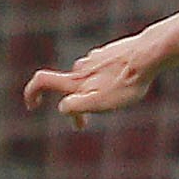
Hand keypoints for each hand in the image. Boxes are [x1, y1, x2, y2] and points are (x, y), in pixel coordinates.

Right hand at [23, 35, 154, 128]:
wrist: (147, 56)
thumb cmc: (125, 83)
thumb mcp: (99, 102)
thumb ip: (77, 106)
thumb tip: (62, 108)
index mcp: (76, 80)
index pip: (42, 81)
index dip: (31, 93)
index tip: (33, 106)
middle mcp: (81, 66)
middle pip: (70, 87)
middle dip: (74, 107)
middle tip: (82, 125)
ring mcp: (96, 58)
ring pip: (88, 79)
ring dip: (92, 93)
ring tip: (110, 105)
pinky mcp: (111, 53)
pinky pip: (103, 70)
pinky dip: (106, 81)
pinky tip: (122, 85)